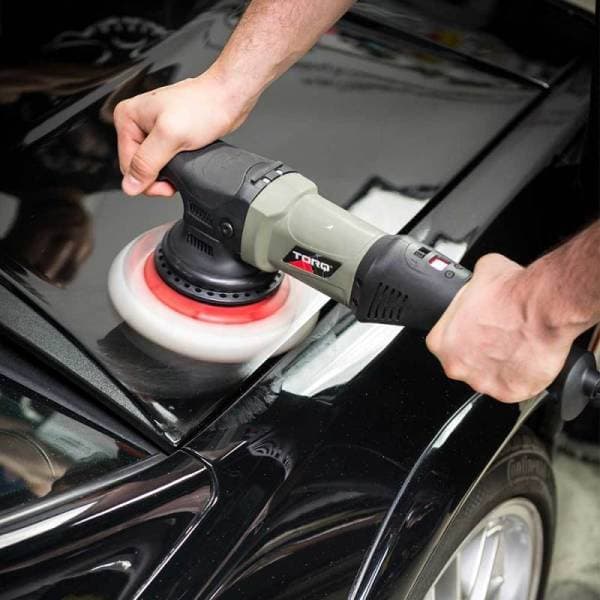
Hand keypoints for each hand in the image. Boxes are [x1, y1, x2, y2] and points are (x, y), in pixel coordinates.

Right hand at [113, 68, 254, 195]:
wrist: (226, 98)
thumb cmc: (203, 107)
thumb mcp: (170, 137)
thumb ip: (147, 162)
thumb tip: (130, 185)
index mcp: (127, 118)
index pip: (126, 165)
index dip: (146, 181)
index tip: (166, 185)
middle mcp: (136, 122)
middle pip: (138, 166)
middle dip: (157, 177)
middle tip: (176, 176)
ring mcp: (152, 128)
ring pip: (152, 165)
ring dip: (167, 173)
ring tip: (183, 164)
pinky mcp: (167, 134)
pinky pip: (164, 160)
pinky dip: (175, 166)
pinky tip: (185, 160)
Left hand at [426, 253, 576, 402]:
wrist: (543, 307)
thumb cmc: (511, 293)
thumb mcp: (479, 276)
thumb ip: (469, 290)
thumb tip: (476, 287)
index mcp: (441, 341)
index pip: (446, 343)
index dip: (464, 334)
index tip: (477, 329)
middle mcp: (457, 366)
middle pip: (465, 362)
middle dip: (480, 352)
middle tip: (499, 336)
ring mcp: (483, 382)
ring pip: (488, 376)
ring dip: (499, 365)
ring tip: (516, 345)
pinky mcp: (509, 392)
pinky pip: (513, 387)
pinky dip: (521, 376)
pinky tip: (527, 358)